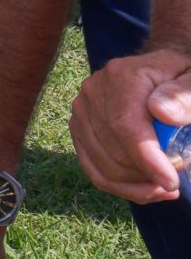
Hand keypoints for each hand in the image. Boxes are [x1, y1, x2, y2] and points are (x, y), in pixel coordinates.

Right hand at [71, 47, 190, 203]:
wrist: (158, 71)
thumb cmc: (180, 77)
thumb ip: (183, 95)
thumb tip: (162, 113)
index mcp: (122, 76)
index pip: (125, 126)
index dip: (147, 160)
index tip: (172, 184)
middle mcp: (93, 92)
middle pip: (115, 152)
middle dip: (149, 175)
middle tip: (178, 172)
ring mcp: (81, 111)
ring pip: (104, 167)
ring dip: (138, 185)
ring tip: (165, 182)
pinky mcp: (79, 127)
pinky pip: (93, 169)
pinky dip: (121, 187)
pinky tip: (146, 188)